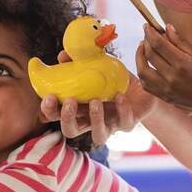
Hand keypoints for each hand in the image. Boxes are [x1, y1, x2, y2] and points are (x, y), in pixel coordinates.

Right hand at [40, 50, 155, 146]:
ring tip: (95, 101)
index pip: (56, 116)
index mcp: (78, 109)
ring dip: (95, 120)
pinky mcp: (127, 124)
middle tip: (70, 101)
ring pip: (98, 136)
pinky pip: (124, 123)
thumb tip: (63, 55)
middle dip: (67, 118)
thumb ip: (78, 62)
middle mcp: (91, 121)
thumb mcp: (95, 68)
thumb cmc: (113, 81)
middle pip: (71, 131)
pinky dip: (121, 110)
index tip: (49, 97)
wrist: (141, 89)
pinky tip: (119, 96)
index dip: (49, 111)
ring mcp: (109, 125)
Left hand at [138, 25, 191, 114]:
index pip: (159, 44)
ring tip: (143, 49)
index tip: (147, 26)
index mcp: (182, 64)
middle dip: (145, 42)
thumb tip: (167, 28)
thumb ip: (181, 42)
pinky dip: (143, 74)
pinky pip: (147, 85)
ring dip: (139, 58)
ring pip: (143, 72)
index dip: (150, 33)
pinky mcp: (166, 98)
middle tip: (147, 35)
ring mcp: (167, 90)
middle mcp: (172, 78)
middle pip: (149, 56)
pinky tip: (147, 66)